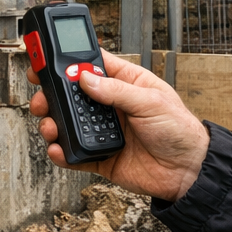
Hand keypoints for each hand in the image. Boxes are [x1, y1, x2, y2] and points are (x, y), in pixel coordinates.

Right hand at [29, 49, 209, 202]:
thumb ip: (116, 91)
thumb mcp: (151, 102)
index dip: (67, 61)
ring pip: (68, 123)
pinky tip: (59, 149)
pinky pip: (74, 153)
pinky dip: (63, 152)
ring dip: (54, 124)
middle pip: (71, 95)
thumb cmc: (180, 130)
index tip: (46, 59)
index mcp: (125, 83)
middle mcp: (111, 105)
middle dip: (52, 95)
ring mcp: (103, 131)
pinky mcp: (100, 156)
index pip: (91, 65)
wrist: (188, 172)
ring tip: (51, 127)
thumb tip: (86, 80)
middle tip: (42, 99)